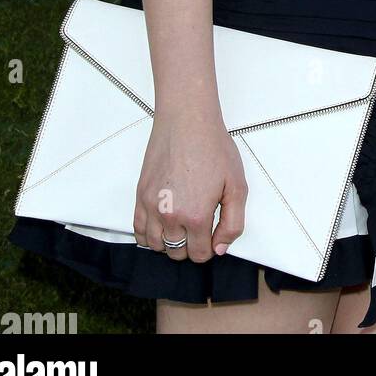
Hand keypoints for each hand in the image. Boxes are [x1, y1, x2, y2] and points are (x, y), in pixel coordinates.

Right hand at [133, 108, 246, 262]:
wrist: (188, 122)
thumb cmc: (212, 147)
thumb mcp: (237, 186)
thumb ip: (233, 223)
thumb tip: (219, 248)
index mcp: (196, 216)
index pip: (200, 254)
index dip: (210, 248)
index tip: (212, 235)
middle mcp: (169, 216)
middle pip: (177, 253)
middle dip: (191, 245)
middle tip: (200, 226)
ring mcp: (151, 206)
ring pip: (156, 246)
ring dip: (170, 241)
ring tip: (182, 225)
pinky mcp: (140, 196)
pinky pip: (137, 231)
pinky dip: (149, 235)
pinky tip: (162, 225)